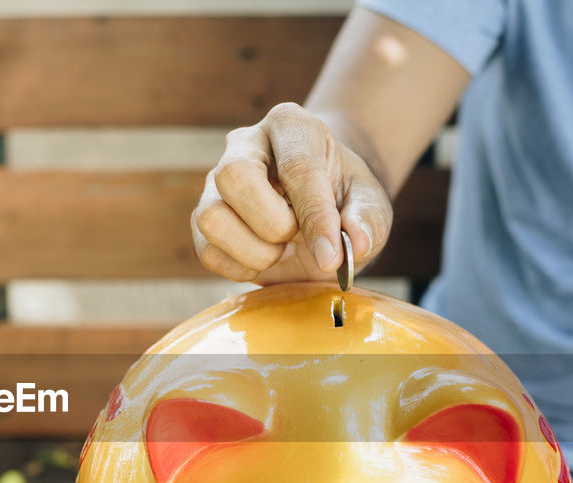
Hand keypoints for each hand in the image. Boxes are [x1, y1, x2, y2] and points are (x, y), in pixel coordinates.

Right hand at [191, 102, 392, 284]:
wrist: (318, 210)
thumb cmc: (343, 200)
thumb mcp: (370, 205)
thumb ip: (368, 220)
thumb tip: (357, 243)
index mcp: (290, 125)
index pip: (296, 167)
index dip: (315, 217)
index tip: (333, 257)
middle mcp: (244, 145)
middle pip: (233, 177)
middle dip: (272, 224)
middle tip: (296, 235)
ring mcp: (215, 182)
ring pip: (211, 218)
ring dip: (255, 251)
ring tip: (281, 248)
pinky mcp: (202, 219)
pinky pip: (207, 251)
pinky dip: (241, 268)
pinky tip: (265, 259)